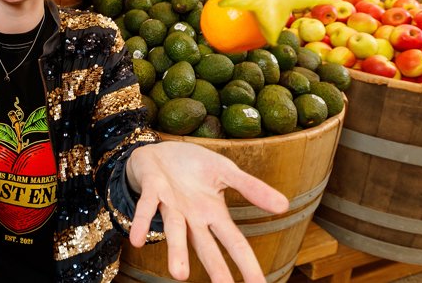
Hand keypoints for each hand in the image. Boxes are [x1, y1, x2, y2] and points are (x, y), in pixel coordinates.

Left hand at [125, 142, 287, 282]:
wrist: (158, 150)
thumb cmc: (192, 166)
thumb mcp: (226, 171)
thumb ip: (252, 188)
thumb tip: (285, 206)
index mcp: (212, 213)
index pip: (235, 243)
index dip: (247, 264)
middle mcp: (191, 217)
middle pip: (206, 245)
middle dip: (215, 267)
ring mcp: (170, 205)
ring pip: (175, 231)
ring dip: (176, 251)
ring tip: (179, 275)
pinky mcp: (152, 191)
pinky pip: (146, 208)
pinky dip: (141, 222)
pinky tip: (136, 240)